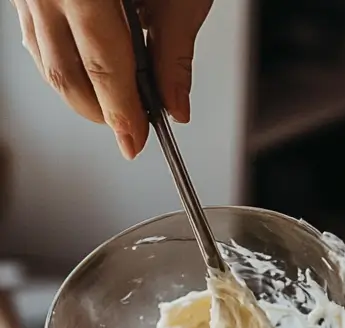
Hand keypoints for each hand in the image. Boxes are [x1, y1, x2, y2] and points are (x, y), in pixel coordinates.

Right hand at [11, 0, 212, 158]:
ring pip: (42, 56)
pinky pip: (33, 31)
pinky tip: (91, 70)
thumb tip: (175, 106)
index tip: (135, 143)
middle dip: (100, 110)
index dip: (121, 114)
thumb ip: (173, 52)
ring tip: (117, 104)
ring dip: (80, 90)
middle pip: (64, 71)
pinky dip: (63, 59)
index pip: (102, 67)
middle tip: (132, 130)